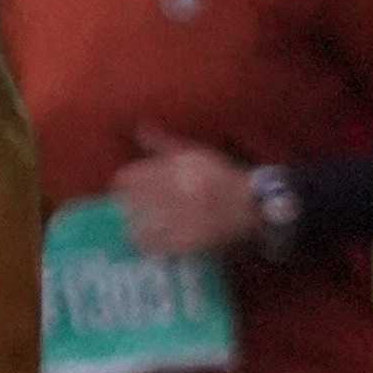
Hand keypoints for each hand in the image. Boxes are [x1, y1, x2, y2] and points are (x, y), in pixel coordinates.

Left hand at [120, 130, 259, 259]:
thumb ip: (163, 142)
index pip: (129, 177)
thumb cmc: (221, 175)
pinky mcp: (185, 241)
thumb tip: (139, 127)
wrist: (250, 204)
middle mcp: (174, 192)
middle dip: (128, 206)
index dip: (123, 184)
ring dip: (134, 225)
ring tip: (138, 225)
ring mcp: (179, 219)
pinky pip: (154, 245)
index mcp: (174, 168)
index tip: (125, 189)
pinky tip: (149, 242)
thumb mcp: (194, 152)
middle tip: (132, 208)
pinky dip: (147, 243)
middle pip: (130, 203)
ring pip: (138, 225)